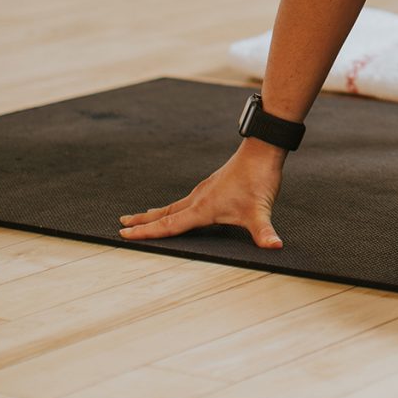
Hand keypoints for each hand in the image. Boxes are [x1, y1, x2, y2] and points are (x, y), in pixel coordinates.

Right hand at [118, 143, 285, 248]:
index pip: (169, 225)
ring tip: (140, 217)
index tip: (124, 233)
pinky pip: (185, 201)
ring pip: (174, 206)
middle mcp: (198, 198)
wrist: (262, 150)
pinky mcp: (212, 186)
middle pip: (164, 213)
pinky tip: (179, 209)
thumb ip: (265, 232)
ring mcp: (204, 191)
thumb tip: (275, 247)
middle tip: (121, 224)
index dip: (146, 232)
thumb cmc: (258, 179)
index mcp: (202, 208)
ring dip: (155, 213)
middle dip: (142, 221)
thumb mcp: (260, 210)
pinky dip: (173, 208)